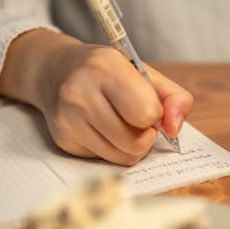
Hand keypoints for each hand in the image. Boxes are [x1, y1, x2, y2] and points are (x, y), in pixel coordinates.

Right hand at [0, 30, 192, 164]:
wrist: (55, 72)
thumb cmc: (106, 73)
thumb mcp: (143, 72)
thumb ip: (173, 97)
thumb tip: (174, 129)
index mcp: (105, 68)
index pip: (146, 113)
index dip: (155, 114)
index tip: (148, 105)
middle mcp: (81, 94)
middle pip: (137, 142)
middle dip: (146, 135)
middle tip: (136, 119)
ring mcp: (69, 120)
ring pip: (124, 157)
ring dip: (132, 146)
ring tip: (122, 124)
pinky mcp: (64, 141)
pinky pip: (106, 160)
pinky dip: (113, 149)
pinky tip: (102, 129)